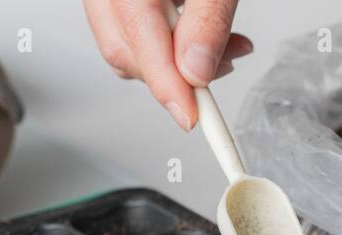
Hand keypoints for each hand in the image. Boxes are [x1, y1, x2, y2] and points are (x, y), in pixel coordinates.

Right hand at [83, 0, 251, 129]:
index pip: (137, 35)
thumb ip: (207, 18)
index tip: (191, 117)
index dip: (166, 83)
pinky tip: (198, 38)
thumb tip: (197, 71)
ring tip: (224, 48)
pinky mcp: (116, 2)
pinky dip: (166, 46)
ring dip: (174, 64)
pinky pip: (129, 32)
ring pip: (125, 46)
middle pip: (124, 49)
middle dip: (175, 75)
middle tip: (223, 67)